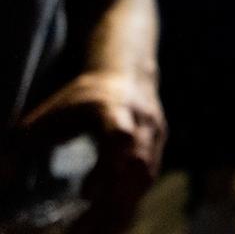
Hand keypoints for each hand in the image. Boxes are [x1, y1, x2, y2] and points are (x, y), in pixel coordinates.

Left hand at [18, 71, 164, 232]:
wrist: (128, 80)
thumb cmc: (82, 99)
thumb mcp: (51, 111)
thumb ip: (27, 142)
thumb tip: (2, 176)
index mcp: (114, 110)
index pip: (120, 136)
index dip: (108, 166)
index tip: (87, 194)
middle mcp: (141, 127)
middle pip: (137, 168)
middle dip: (112, 202)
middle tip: (81, 232)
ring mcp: (154, 144)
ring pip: (143, 183)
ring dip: (119, 213)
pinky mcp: (156, 159)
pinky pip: (143, 190)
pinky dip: (125, 211)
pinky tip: (106, 230)